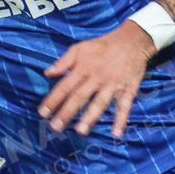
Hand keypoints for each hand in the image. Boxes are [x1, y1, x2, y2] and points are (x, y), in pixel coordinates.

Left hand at [39, 21, 151, 136]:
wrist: (132, 40)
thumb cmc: (102, 45)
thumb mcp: (80, 48)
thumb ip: (63, 62)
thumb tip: (47, 73)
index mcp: (83, 68)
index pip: (65, 86)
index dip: (53, 99)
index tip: (43, 113)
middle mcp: (97, 77)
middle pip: (80, 97)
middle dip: (67, 112)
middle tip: (56, 127)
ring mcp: (113, 84)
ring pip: (100, 102)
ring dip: (90, 117)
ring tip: (80, 131)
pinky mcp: (128, 88)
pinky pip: (125, 105)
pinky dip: (121, 119)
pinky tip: (117, 133)